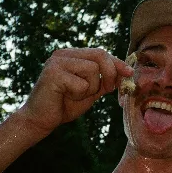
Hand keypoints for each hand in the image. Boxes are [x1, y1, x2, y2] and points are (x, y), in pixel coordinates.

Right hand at [17, 48, 133, 135]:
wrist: (41, 120)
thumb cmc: (65, 104)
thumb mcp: (91, 90)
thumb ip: (105, 80)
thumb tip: (127, 73)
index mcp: (72, 54)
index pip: (101, 53)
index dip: (118, 63)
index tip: (130, 73)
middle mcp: (63, 54)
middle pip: (100, 55)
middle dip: (110, 74)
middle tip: (107, 89)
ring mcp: (57, 61)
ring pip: (92, 70)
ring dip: (91, 88)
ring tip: (75, 94)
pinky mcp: (53, 73)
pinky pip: (81, 83)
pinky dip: (79, 94)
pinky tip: (65, 96)